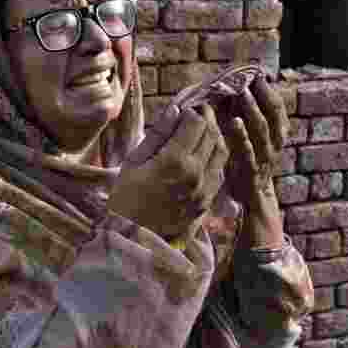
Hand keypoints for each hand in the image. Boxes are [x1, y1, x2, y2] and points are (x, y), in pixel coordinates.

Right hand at [109, 104, 228, 242]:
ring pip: (221, 152)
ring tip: (201, 133)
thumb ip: (158, 135)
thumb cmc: (125, 198)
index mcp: (175, 161)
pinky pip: (219, 172)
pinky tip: (203, 156)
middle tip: (196, 114)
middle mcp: (196, 174)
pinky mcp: (207, 202)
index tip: (185, 109)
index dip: (192, 111)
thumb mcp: (134, 163)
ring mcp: (204, 190)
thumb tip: (174, 110)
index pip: (196, 123)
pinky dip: (215, 158)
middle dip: (206, 119)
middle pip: (212, 134)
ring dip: (214, 137)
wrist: (133, 238)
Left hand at [216, 75, 288, 209]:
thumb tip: (238, 90)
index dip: (268, 90)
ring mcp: (265, 159)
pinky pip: (248, 152)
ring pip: (262, 130)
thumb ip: (249, 119)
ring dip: (252, 109)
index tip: (256, 73)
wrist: (253, 201)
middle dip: (262, 94)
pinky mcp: (251, 173)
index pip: (277, 108)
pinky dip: (242, 135)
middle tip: (249, 78)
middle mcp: (275, 145)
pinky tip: (234, 122)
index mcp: (277, 135)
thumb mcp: (253, 140)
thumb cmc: (248, 164)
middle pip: (273, 114)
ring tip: (242, 93)